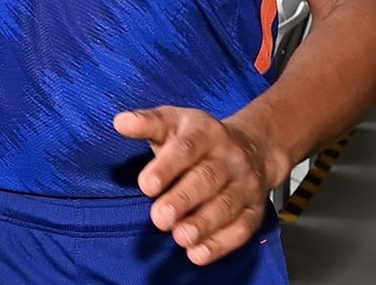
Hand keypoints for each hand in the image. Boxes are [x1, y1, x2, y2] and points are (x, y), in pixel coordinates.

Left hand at [114, 106, 280, 265]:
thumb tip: (120, 122)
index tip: (146, 186)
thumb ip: (147, 123)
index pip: (186, 148)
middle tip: (159, 218)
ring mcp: (245, 184)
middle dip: (182, 200)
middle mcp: (229, 158)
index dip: (166, 167)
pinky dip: (220, 244)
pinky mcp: (254, 209)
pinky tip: (198, 254)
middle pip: (207, 179)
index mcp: (205, 132)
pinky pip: (241, 228)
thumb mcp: (172, 122)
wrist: (253, 148)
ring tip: (179, 237)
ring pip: (226, 205)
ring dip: (203, 224)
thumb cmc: (197, 138)